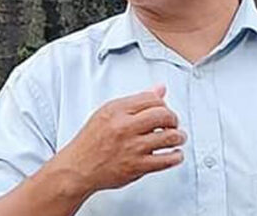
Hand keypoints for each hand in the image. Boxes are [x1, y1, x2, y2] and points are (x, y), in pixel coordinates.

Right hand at [54, 84, 185, 192]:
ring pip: (168, 137)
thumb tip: (159, 89)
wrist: (77, 168)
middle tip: (173, 123)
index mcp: (117, 111)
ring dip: (179, 136)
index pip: (151, 99)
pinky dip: (176, 157)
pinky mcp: (136, 167)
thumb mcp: (108, 112)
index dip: (163, 103)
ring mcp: (131, 148)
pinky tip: (176, 154)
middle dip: (173, 118)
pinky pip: (164, 160)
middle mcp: (124, 127)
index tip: (164, 109)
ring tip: (179, 137)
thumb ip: (136, 101)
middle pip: (163, 115)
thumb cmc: (91, 141)